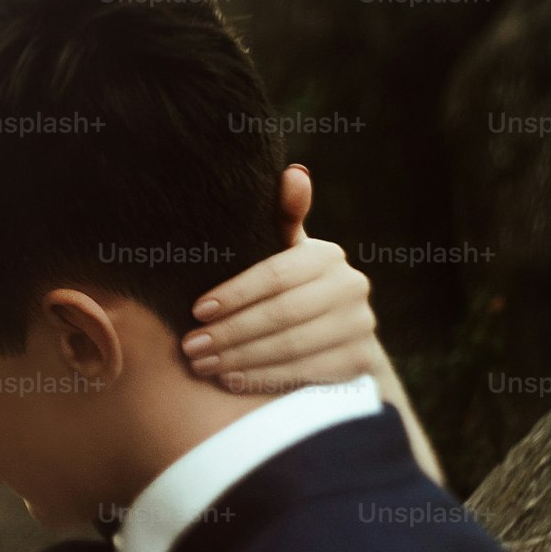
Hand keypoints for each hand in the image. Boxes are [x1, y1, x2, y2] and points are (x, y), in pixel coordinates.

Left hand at [179, 164, 378, 393]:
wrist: (335, 336)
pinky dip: (263, 377)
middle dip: (230, 332)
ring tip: (202, 363)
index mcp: (327, 255)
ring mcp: (360, 325)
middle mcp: (351, 286)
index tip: (197, 310)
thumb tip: (294, 173)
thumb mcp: (284, 252)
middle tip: (190, 346)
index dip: (235, 294)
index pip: (275, 275)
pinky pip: (304, 372)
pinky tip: (230, 378)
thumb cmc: (291, 286)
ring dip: (239, 358)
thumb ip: (282, 217)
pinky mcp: (359, 360)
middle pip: (280, 314)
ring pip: (290, 346)